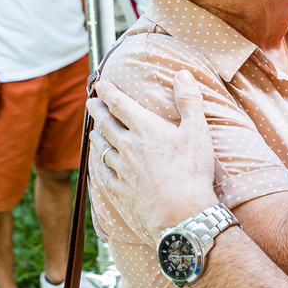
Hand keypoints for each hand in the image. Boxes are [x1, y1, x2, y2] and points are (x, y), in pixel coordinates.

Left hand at [87, 72, 215, 240]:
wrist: (180, 213)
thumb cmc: (191, 171)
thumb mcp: (197, 130)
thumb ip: (189, 100)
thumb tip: (182, 73)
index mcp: (144, 129)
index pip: (120, 104)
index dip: (109, 92)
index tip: (100, 85)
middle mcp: (128, 146)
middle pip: (106, 124)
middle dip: (97, 111)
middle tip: (90, 103)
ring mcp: (122, 170)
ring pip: (103, 148)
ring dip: (96, 137)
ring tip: (93, 131)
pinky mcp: (121, 190)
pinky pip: (102, 174)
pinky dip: (98, 165)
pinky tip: (98, 164)